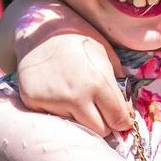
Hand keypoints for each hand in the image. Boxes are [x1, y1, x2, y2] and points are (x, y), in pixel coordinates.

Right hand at [0, 0, 131, 135]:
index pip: (118, 119)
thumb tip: (127, 112)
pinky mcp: (34, 102)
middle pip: (100, 130)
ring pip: (77, 125)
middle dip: (104, 122)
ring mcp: (53, 100)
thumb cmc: (79, 39)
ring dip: (80, 116)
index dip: (122, 120)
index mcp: (99, 82)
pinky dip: (59, 110)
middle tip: (99, 110)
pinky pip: (54, 117)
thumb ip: (119, 83)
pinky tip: (57, 91)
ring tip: (75, 94)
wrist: (40, 30)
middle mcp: (76, 95)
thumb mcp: (107, 54)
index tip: (120, 118)